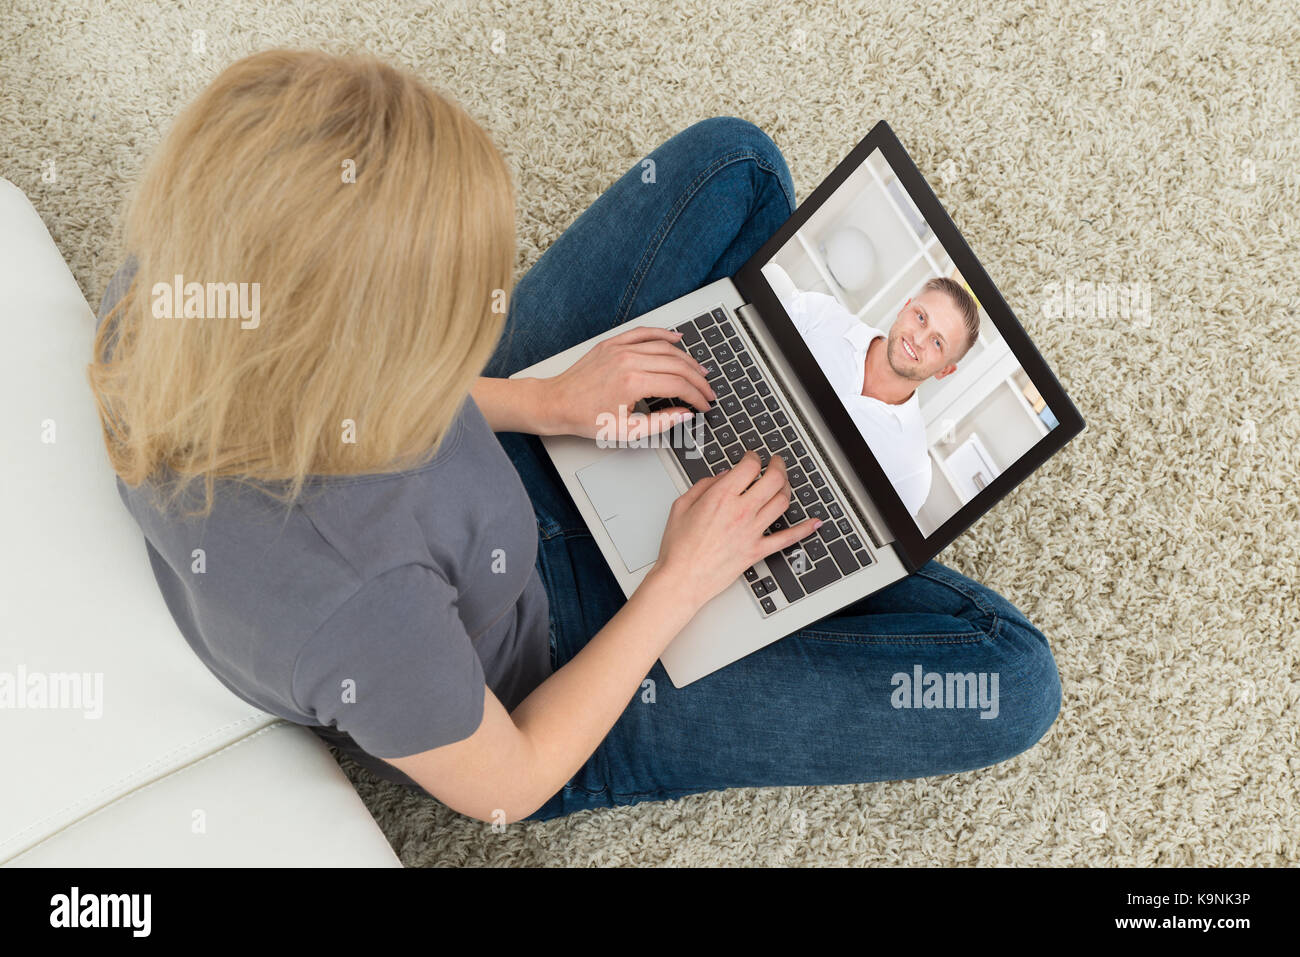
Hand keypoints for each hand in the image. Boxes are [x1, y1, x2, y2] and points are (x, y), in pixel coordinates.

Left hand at [540, 326, 716, 439]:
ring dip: (687, 359)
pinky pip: (643, 333)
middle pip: (676, 365)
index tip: (704, 405)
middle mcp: (628, 360)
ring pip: (665, 347)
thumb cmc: (585, 418)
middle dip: (698, 379)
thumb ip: (660, 423)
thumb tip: (684, 414)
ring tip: (700, 370)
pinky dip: (662, 334)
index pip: (678, 385)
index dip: (696, 396)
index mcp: (633, 383)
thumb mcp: (626, 431)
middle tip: (708, 390)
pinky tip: (677, 338)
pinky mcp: (612, 343)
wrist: (556, 403)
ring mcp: (620, 349)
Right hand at [648, 451, 821, 610]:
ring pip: (782, 502)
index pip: (750, 466)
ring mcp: (752, 532)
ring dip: (787, 488)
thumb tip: (724, 476)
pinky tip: (814, 523)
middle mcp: (741, 511)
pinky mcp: (757, 551)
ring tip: (784, 483)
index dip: (753, 457)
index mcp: (721, 497)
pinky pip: (787, 538)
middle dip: (778, 466)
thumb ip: (704, 486)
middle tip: (776, 462)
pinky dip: (804, 529)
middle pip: (773, 480)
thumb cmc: (678, 547)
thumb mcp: (681, 506)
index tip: (752, 458)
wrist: (682, 579)